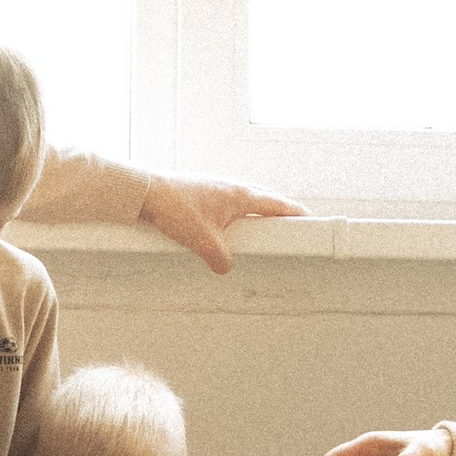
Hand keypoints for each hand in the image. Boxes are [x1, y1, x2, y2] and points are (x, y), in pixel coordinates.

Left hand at [136, 175, 307, 274]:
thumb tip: (226, 268)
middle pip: (264, 199)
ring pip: (245, 201)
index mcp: (241, 195)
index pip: (278, 204)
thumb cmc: (176, 209)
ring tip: (257, 233)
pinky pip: (227, 204)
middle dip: (278, 213)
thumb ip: (221, 260)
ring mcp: (216, 187)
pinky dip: (234, 215)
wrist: (146, 192)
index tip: (310, 220)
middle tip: (287, 228)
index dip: (295, 213)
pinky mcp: (202, 192)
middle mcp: (232, 187)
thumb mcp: (204, 243)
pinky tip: (225, 229)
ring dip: (255, 214)